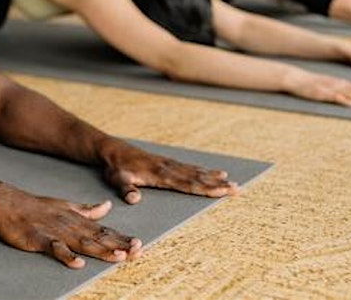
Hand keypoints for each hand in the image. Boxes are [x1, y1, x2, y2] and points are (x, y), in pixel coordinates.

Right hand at [0, 183, 141, 268]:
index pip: (104, 230)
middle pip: (98, 237)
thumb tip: (107, 207)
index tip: (139, 245)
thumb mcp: (66, 206)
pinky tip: (78, 263)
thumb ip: (87, 210)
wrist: (7, 203)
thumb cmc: (36, 207)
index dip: (121, 238)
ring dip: (100, 250)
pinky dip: (66, 256)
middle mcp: (70, 225)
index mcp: (77, 219)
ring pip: (82, 243)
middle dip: (118, 244)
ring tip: (118, 256)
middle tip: (137, 250)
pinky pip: (54, 248)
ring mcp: (55, 232)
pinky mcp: (39, 239)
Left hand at [99, 144, 237, 203]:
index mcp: (160, 175)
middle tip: (237, 189)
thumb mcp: (117, 180)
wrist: (113, 151)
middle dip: (218, 184)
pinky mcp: (169, 162)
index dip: (205, 189)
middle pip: (198, 178)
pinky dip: (205, 171)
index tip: (222, 191)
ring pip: (197, 172)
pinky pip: (191, 167)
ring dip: (215, 178)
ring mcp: (170, 164)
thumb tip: (135, 199)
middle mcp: (169, 168)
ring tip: (233, 182)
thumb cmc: (116, 168)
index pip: (187, 184)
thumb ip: (127, 189)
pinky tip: (215, 173)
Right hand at [286, 69, 350, 106]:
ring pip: (350, 93)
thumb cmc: (311, 85)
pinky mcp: (321, 93)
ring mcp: (330, 88)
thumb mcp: (327, 87)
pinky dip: (345, 100)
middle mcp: (338, 84)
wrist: (294, 78)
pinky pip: (335, 97)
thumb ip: (340, 92)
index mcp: (340, 83)